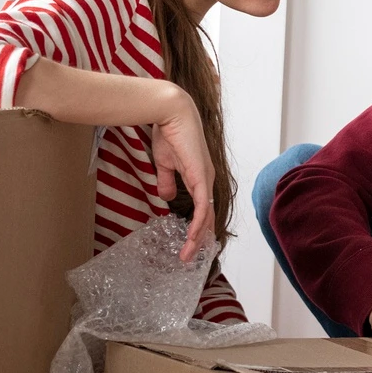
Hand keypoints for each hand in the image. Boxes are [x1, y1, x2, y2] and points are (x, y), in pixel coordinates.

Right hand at [147, 84, 213, 263]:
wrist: (171, 114)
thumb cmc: (169, 133)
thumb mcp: (165, 163)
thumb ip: (167, 181)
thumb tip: (165, 198)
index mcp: (199, 178)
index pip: (202, 209)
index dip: (197, 228)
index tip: (188, 244)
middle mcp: (206, 181)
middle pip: (207, 218)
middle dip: (199, 240)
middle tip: (189, 258)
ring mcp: (206, 180)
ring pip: (206, 217)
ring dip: (197, 238)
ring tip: (188, 256)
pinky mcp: (201, 178)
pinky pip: (202, 207)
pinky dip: (198, 224)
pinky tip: (193, 238)